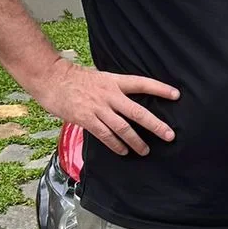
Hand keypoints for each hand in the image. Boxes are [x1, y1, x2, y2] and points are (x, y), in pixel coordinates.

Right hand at [34, 57, 178, 156]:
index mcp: (114, 81)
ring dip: (136, 141)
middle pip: (138, 111)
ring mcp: (98, 108)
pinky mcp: (86, 119)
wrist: (51, 79)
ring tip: (145, 150)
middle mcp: (109, 95)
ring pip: (123, 127)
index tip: (176, 95)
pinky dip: (116, 145)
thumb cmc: (74, 78)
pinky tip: (124, 151)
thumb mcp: (100, 77)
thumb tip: (128, 99)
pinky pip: (105, 135)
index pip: (142, 83)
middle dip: (155, 125)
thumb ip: (114, 88)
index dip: (160, 89)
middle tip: (169, 135)